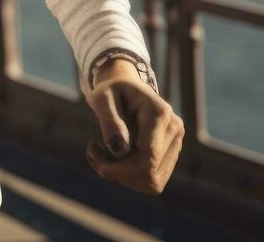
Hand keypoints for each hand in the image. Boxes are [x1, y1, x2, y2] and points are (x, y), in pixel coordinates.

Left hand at [84, 58, 183, 194]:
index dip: (120, 168)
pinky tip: (114, 158)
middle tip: (93, 152)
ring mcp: (176, 143)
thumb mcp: (101, 98)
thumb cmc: (110, 90)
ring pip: (152, 181)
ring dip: (123, 176)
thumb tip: (119, 151)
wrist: (124, 86)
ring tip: (103, 153)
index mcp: (160, 113)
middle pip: (149, 173)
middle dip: (117, 171)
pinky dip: (130, 176)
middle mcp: (174, 129)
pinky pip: (152, 180)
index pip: (148, 157)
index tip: (92, 153)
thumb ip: (109, 121)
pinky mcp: (170, 154)